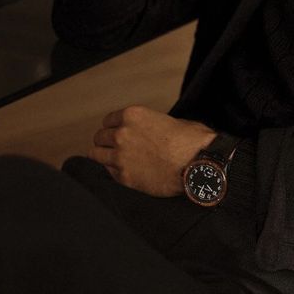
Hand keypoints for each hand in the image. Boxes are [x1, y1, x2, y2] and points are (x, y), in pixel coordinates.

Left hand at [89, 105, 216, 196]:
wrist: (198, 165)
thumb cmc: (192, 142)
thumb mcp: (173, 121)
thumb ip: (153, 124)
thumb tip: (151, 130)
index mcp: (133, 115)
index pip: (108, 120)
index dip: (114, 126)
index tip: (117, 132)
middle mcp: (121, 134)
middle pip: (100, 136)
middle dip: (107, 141)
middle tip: (114, 146)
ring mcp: (120, 157)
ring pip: (96, 154)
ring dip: (103, 155)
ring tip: (110, 159)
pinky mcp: (124, 177)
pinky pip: (107, 172)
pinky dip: (112, 171)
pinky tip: (122, 170)